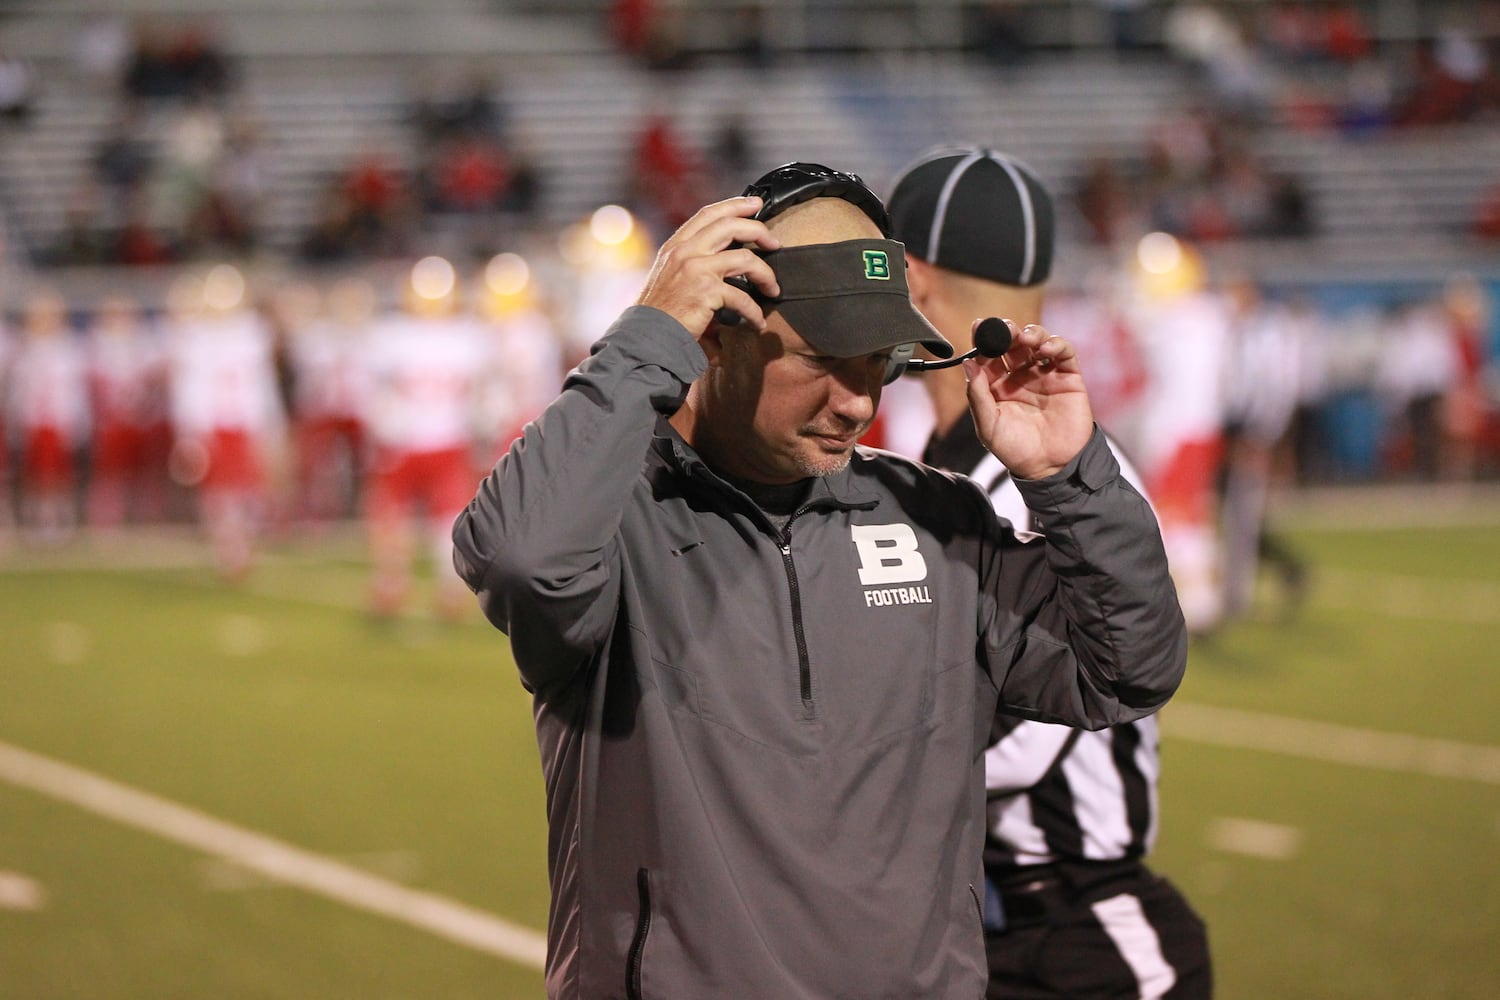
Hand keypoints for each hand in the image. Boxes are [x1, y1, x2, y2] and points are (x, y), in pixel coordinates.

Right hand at [636, 196, 780, 338]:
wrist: (646, 335)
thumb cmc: (661, 311)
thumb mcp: (670, 275)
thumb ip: (691, 260)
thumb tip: (723, 254)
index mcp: (677, 245)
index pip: (709, 214)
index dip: (735, 205)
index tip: (756, 203)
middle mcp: (685, 252)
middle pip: (730, 226)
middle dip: (759, 230)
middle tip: (775, 242)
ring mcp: (696, 269)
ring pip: (745, 258)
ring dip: (766, 273)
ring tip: (773, 288)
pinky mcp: (706, 292)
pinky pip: (742, 297)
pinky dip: (754, 312)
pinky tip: (758, 322)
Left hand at [963, 319, 1092, 480]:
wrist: (1051, 466)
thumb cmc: (1017, 450)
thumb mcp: (989, 426)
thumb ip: (978, 396)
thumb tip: (967, 364)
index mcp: (997, 386)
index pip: (988, 356)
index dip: (983, 340)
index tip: (978, 326)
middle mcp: (1020, 377)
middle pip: (1012, 343)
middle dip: (1006, 332)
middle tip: (1003, 329)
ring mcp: (1044, 374)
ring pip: (1037, 342)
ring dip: (1031, 333)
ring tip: (1025, 337)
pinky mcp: (1067, 377)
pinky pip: (1063, 352)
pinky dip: (1056, 344)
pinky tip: (1046, 348)